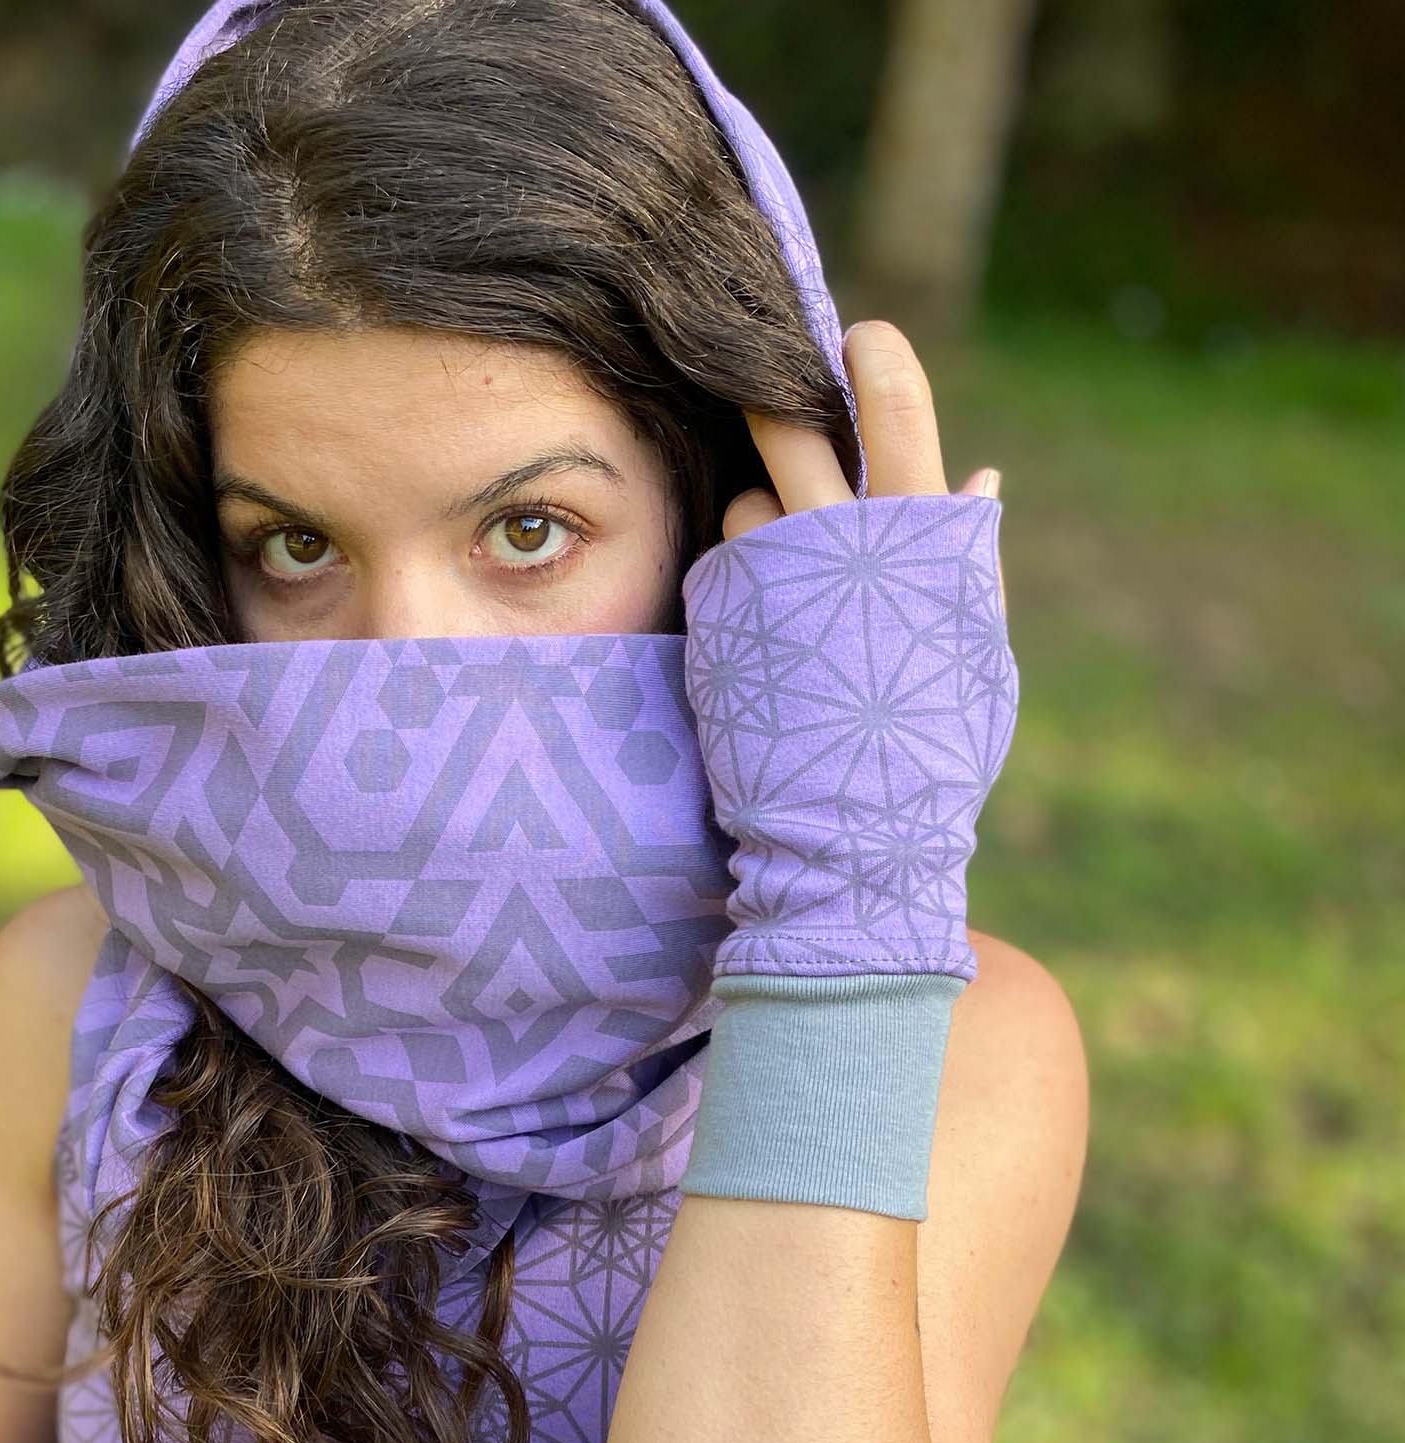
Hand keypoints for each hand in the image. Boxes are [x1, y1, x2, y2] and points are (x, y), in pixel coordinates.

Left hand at [679, 315, 1017, 987]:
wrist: (851, 843)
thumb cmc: (933, 756)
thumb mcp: (974, 653)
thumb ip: (970, 561)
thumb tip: (981, 475)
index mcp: (924, 540)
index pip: (894, 407)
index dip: (872, 360)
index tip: (854, 340)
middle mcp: (842, 544)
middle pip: (789, 426)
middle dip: (777, 401)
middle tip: (777, 397)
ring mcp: (770, 581)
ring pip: (750, 499)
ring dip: (764, 524)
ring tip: (793, 594)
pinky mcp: (719, 621)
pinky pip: (720, 562)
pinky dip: (739, 583)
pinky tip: (765, 636)